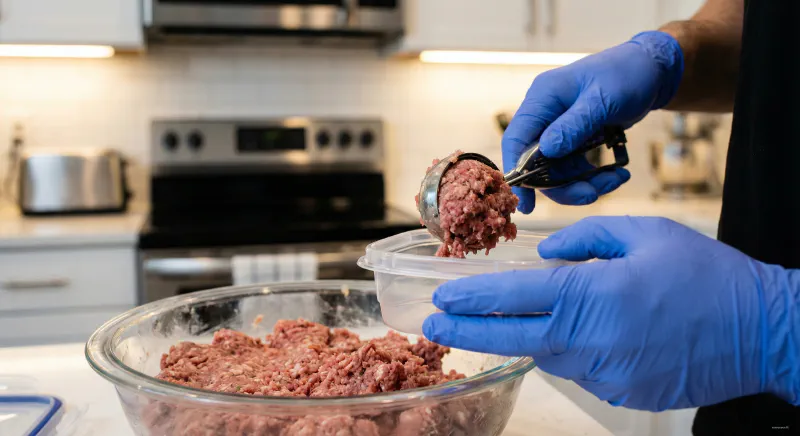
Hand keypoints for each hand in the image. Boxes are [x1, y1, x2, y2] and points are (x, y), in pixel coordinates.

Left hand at [423, 217, 799, 410]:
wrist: (762, 331)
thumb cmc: (706, 274)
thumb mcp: (644, 234)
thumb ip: (585, 241)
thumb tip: (546, 257)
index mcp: (593, 295)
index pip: (514, 297)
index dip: (472, 297)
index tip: (442, 295)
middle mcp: (591, 341)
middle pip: (512, 338)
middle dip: (466, 331)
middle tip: (434, 325)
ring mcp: (605, 374)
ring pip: (546, 354)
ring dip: (525, 336)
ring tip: (506, 321)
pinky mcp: (620, 393)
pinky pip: (578, 371)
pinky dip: (568, 351)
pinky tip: (582, 334)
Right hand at [503, 31, 683, 211]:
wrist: (651, 70)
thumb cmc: (626, 74)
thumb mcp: (602, 100)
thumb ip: (574, 126)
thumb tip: (547, 151)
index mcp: (542, 99)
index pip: (516, 140)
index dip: (517, 173)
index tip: (527, 202)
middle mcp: (544, 116)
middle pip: (536, 164)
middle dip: (563, 185)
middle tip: (592, 194)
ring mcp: (559, 129)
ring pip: (557, 172)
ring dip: (584, 184)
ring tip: (614, 180)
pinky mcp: (574, 139)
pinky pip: (574, 169)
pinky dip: (593, 177)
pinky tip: (617, 175)